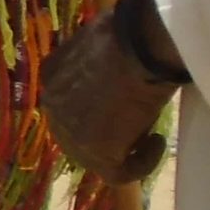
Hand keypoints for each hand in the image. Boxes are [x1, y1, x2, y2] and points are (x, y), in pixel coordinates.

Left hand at [43, 7, 175, 183]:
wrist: (137, 44)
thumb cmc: (129, 36)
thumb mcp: (106, 46)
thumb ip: (102, 64)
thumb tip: (119, 68)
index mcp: (51, 76)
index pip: (69, 105)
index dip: (97, 112)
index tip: (126, 106)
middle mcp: (52, 104)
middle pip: (76, 134)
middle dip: (108, 136)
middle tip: (138, 128)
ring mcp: (70, 130)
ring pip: (95, 157)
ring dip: (125, 151)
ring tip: (152, 135)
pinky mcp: (94, 152)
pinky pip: (117, 173)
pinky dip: (140, 164)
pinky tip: (157, 141)